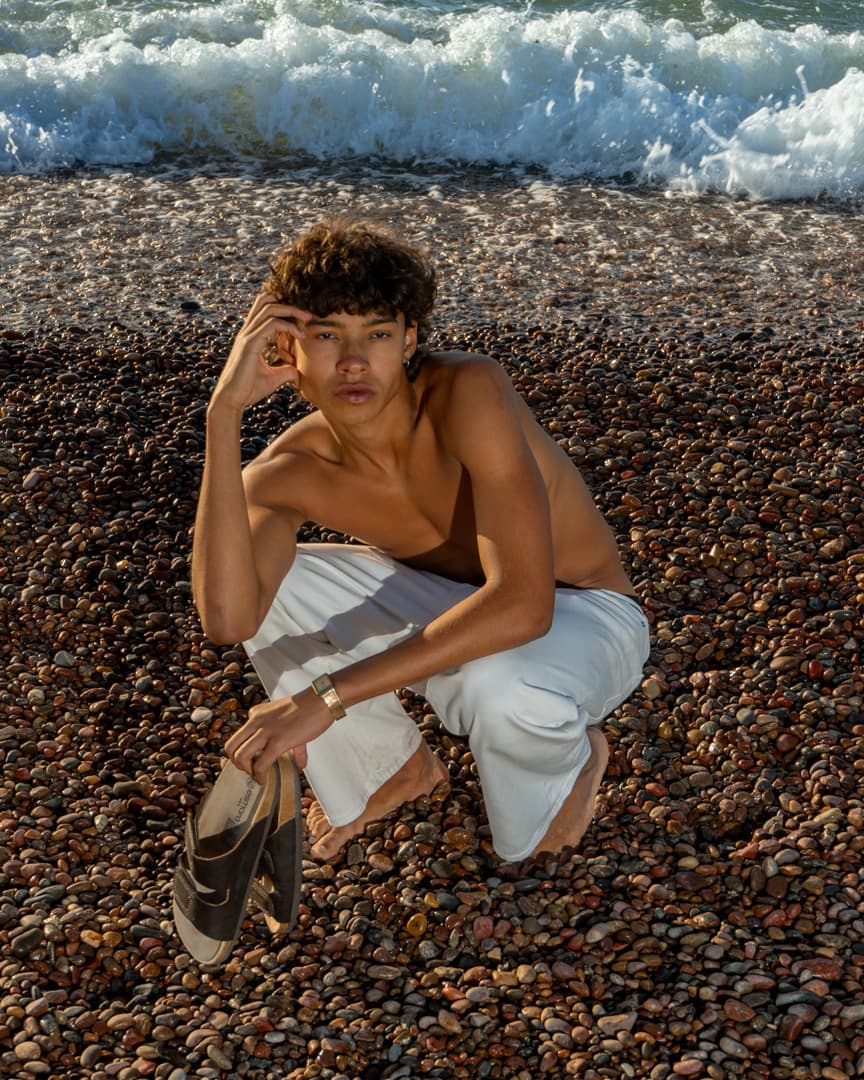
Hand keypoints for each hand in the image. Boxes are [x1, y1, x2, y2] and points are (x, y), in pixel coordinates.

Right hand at [210, 292, 313, 412]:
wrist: (231, 400)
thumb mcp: (273, 378)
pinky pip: (272, 324)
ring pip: (270, 308)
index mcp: (251, 336)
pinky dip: (289, 326)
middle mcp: (247, 331)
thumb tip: (298, 374)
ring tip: (307, 319)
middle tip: (308, 314)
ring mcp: (247, 335)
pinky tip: (300, 336)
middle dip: (289, 303)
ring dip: (291, 310)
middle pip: (266, 300)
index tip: (303, 320)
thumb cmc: (248, 390)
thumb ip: (285, 372)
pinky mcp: (250, 344)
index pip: (266, 309)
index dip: (285, 309)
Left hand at [224, 686, 332, 783]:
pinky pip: (261, 763)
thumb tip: (299, 763)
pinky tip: (264, 780)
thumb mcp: (291, 722)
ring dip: (246, 770)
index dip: (240, 752)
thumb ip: (293, 745)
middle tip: (248, 770)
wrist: (322, 699)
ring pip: (241, 756)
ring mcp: (266, 731)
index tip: (250, 761)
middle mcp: (257, 721)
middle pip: (231, 746)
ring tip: (255, 775)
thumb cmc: (309, 708)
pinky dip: (259, 775)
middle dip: (236, 762)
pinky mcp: (279, 741)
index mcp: (257, 714)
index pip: (238, 736)